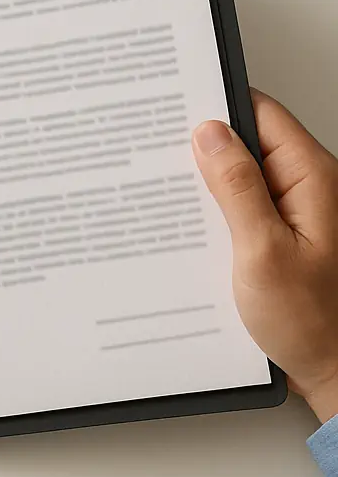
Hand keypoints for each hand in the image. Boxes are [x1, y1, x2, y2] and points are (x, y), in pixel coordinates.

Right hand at [193, 91, 337, 421]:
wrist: (336, 371)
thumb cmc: (313, 322)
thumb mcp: (262, 251)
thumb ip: (236, 188)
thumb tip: (210, 135)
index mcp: (313, 179)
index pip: (261, 115)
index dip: (216, 105)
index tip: (173, 105)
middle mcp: (308, 189)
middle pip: (248, 143)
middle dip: (202, 147)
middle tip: (157, 154)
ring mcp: (296, 214)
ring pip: (241, 177)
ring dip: (206, 185)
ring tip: (168, 196)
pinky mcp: (281, 238)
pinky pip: (243, 208)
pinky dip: (214, 213)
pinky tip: (191, 229)